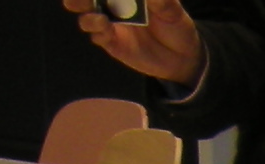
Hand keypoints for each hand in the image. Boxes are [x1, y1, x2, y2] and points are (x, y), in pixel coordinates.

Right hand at [67, 0, 204, 89]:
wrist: (181, 57)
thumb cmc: (175, 25)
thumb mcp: (172, 10)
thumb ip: (160, 1)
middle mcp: (113, 4)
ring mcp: (110, 22)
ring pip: (88, 13)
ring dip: (83, 7)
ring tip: (88, 7)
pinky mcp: (111, 42)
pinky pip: (98, 35)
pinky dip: (96, 28)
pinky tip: (101, 24)